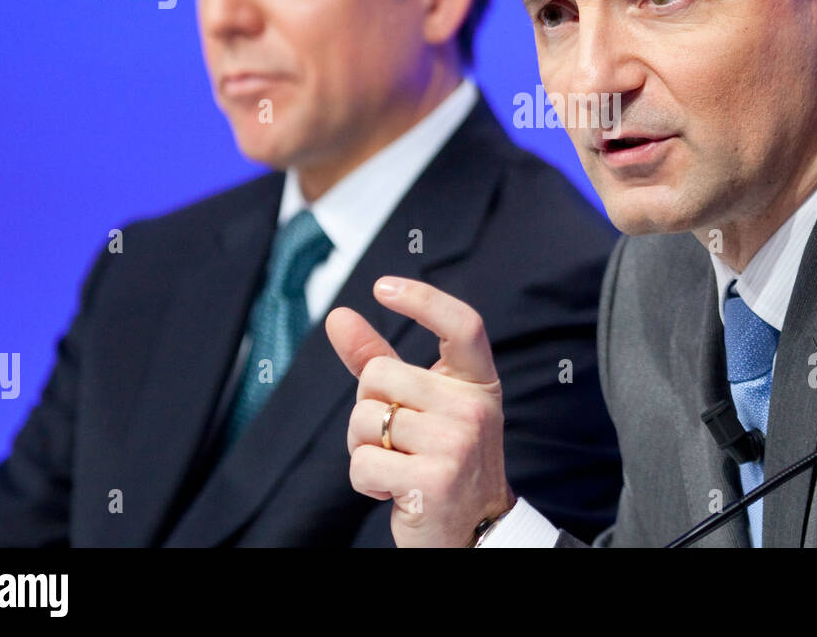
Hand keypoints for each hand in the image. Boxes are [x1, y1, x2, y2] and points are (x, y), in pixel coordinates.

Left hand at [325, 276, 515, 546]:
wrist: (470, 530)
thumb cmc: (439, 460)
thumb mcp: (421, 406)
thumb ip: (380, 360)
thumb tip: (338, 316)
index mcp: (478, 384)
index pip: (463, 325)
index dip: (423, 300)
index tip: (382, 286)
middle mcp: (474, 408)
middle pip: (380, 375)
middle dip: (367, 407)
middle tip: (393, 438)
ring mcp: (458, 444)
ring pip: (364, 420)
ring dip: (363, 447)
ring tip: (396, 464)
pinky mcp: (435, 481)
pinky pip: (362, 463)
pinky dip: (364, 480)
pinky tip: (393, 489)